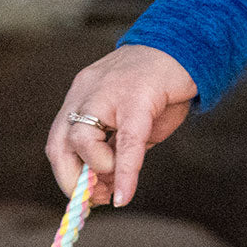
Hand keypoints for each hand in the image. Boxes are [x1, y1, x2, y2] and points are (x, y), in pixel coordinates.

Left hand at [46, 45, 197, 204]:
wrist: (187, 47)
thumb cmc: (158, 90)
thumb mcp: (128, 126)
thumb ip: (114, 152)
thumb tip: (105, 188)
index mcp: (79, 99)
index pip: (58, 143)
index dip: (66, 176)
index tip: (83, 198)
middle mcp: (85, 93)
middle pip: (60, 145)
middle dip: (71, 181)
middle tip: (93, 199)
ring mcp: (107, 92)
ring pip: (82, 140)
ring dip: (97, 171)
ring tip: (117, 179)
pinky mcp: (137, 97)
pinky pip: (126, 143)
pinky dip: (125, 174)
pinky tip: (125, 195)